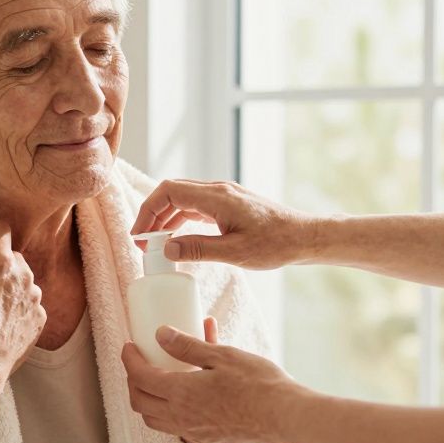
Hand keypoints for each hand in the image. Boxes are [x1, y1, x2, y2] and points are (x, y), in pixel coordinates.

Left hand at [121, 316, 308, 442]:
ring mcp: (193, 431)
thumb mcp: (223, 355)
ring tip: (155, 379)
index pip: (140, 377)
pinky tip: (182, 395)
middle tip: (139, 362)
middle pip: (139, 403)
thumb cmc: (259, 384)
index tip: (130, 346)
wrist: (287, 418)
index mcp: (181, 393)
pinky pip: (172, 427)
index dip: (129, 360)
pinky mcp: (206, 439)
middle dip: (132, 381)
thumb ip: (188, 346)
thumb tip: (160, 334)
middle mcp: (181, 417)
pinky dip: (165, 411)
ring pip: (153, 420)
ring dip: (146, 400)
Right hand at [131, 179, 321, 269]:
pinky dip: (180, 219)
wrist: (303, 236)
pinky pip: (195, 206)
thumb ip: (198, 249)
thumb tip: (166, 248)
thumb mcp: (235, 252)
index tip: (140, 234)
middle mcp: (218, 190)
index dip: (148, 210)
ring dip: (165, 217)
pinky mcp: (228, 204)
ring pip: (183, 199)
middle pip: (172, 192)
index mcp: (217, 197)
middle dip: (152, 214)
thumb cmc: (275, 244)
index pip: (168, 191)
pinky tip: (177, 236)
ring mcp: (223, 195)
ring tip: (155, 242)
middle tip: (142, 240)